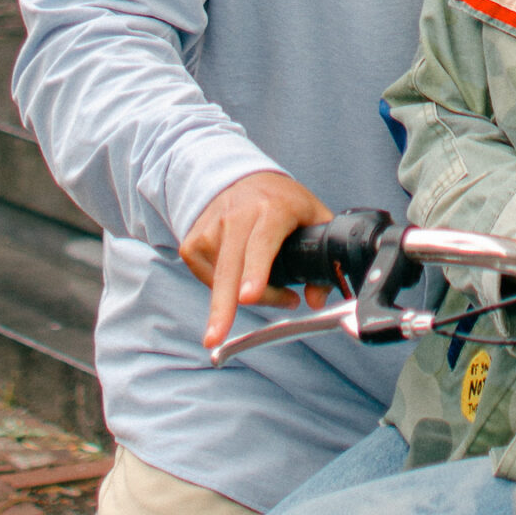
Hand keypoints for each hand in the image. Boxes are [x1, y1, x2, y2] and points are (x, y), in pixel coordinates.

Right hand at [181, 170, 330, 350]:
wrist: (239, 177)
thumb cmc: (281, 202)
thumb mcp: (313, 216)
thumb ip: (323, 257)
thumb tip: (317, 300)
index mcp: (272, 208)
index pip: (262, 242)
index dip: (256, 271)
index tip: (248, 296)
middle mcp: (236, 216)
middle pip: (230, 268)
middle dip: (223, 306)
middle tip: (217, 337)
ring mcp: (210, 229)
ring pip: (222, 281)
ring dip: (242, 298)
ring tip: (262, 288)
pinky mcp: (191, 243)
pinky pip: (208, 279)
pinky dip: (223, 289)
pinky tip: (237, 276)